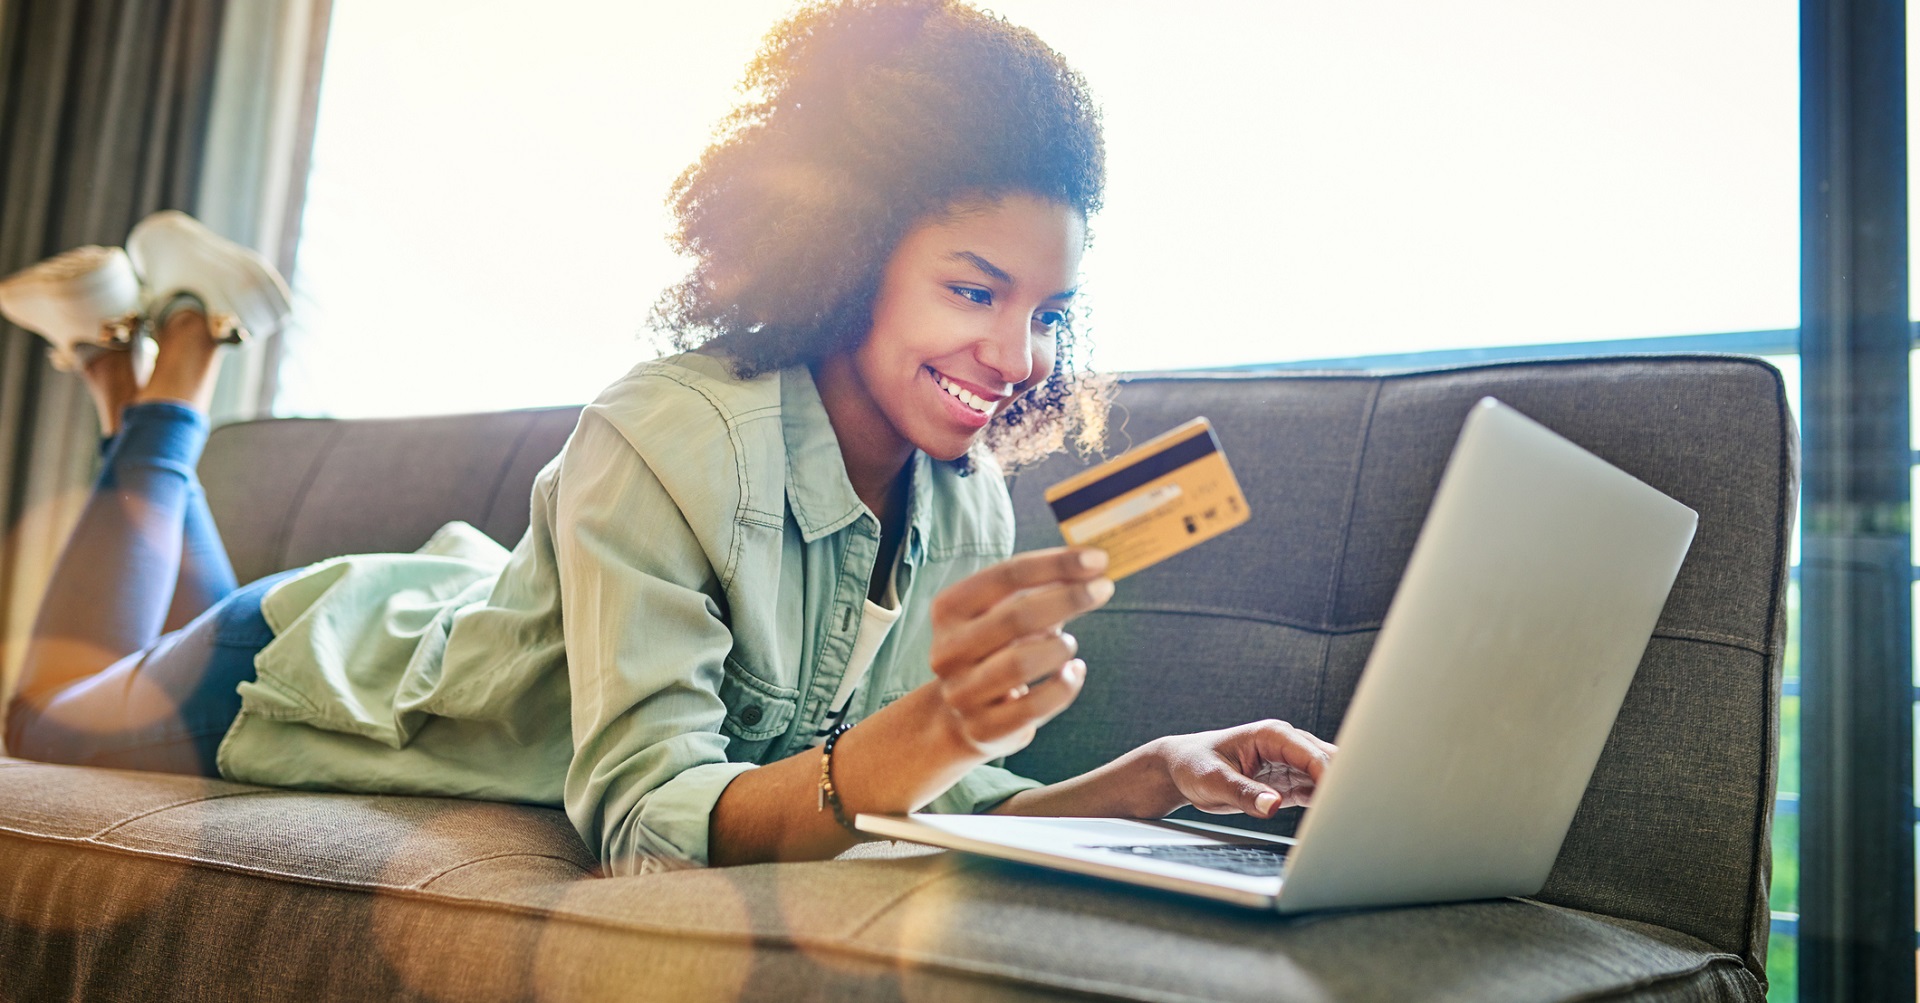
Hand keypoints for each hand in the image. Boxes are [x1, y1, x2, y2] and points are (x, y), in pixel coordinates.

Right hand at [927, 547, 1113, 759]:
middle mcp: (948, 650)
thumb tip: (1093, 565)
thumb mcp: (1004, 614)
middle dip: (1068, 599)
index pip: (1006, 576)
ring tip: (1069, 644)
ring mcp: (961, 693)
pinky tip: (1074, 672)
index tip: (1097, 559)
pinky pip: (1034, 707)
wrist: (958, 716)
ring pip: (1021, 664)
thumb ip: (1040, 589)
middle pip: (1015, 617)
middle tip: (1104, 588)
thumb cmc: (995, 651)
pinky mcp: (983, 728)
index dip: (1055, 564)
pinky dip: (1064, 686)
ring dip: (1059, 648)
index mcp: (949, 610)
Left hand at [1153, 720, 1337, 818]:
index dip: (1330, 778)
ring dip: (1336, 796)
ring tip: (1345, 820)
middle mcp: (1286, 745)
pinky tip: (1330, 821)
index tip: (1340, 803)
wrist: (1180, 769)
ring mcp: (1289, 764)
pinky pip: (1314, 792)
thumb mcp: (1213, 780)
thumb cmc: (1193, 765)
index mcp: (1272, 735)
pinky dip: (1323, 804)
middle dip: (1341, 785)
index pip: (1312, 755)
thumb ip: (1244, 793)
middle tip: (1350, 814)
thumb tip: (1272, 805)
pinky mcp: (1287, 783)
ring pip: (1326, 777)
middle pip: (1327, 763)